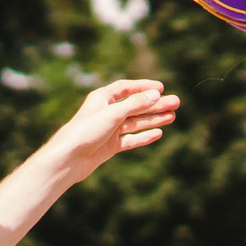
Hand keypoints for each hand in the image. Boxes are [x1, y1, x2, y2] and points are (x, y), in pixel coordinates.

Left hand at [47, 80, 178, 180]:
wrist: (69, 159)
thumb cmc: (86, 131)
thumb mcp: (113, 114)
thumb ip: (136, 104)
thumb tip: (156, 94)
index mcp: (102, 99)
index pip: (126, 88)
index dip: (143, 87)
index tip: (161, 88)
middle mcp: (106, 112)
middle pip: (135, 106)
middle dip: (155, 104)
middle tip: (176, 102)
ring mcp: (109, 130)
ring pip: (135, 122)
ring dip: (153, 119)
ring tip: (172, 117)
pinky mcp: (110, 146)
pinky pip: (131, 139)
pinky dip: (144, 136)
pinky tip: (158, 133)